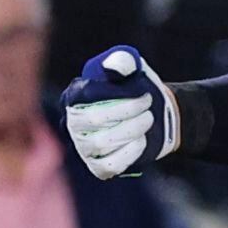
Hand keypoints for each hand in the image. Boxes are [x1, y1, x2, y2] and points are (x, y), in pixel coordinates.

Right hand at [59, 46, 179, 177]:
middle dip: (128, 112)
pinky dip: (129, 154)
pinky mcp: (97, 166)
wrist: (155, 115)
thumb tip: (114, 65)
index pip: (87, 95)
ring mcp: (82, 147)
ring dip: (131, 130)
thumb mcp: (133, 68)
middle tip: (148, 107)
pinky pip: (108, 166)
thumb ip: (123, 61)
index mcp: (75, 94)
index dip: (118, 95)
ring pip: (100, 143)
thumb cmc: (138, 90)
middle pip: (93, 119)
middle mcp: (72, 122)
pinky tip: (141, 140)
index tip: (143, 93)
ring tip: (147, 120)